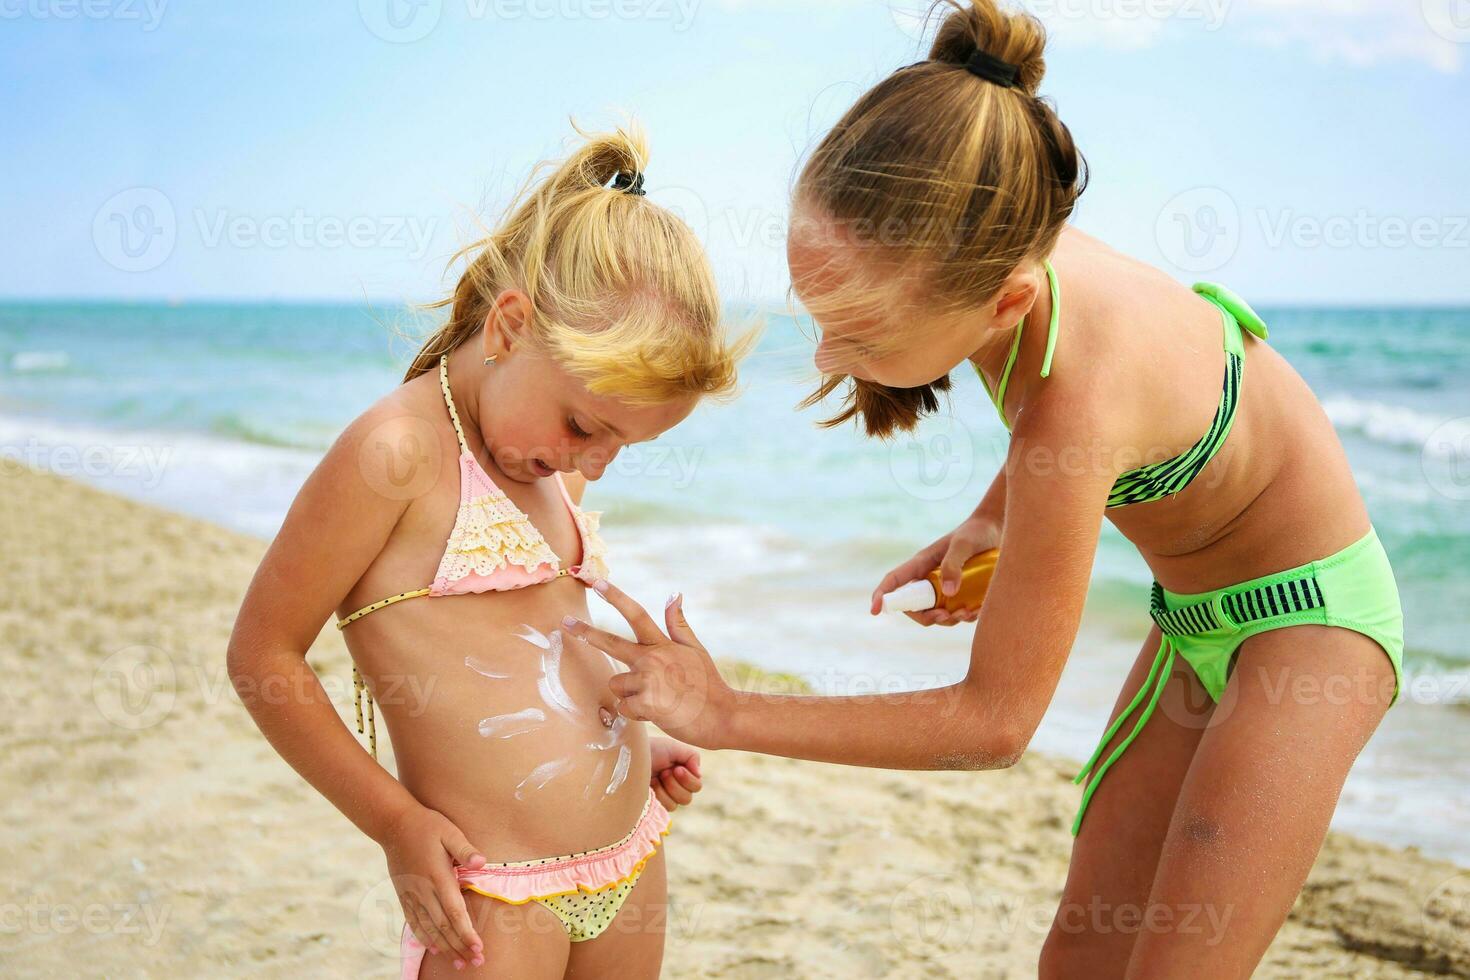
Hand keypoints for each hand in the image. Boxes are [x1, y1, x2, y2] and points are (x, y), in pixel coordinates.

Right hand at [379, 804, 486, 969]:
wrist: (393, 824)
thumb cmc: (426, 825)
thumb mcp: (449, 831)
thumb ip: (465, 849)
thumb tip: (483, 862)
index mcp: (438, 877)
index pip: (455, 912)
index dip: (466, 933)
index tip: (478, 949)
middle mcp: (424, 891)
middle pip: (444, 926)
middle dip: (460, 946)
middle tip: (476, 962)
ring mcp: (412, 895)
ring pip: (429, 928)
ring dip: (445, 947)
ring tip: (458, 962)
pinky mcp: (403, 895)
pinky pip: (414, 922)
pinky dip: (424, 937)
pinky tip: (434, 949)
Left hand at [562, 582, 732, 749]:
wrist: (720, 716)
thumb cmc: (708, 684)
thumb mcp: (696, 649)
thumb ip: (678, 624)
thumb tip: (674, 593)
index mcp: (663, 644)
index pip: (636, 614)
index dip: (616, 597)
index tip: (598, 583)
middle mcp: (652, 658)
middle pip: (610, 642)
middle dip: (585, 632)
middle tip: (565, 623)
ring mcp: (647, 681)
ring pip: (616, 684)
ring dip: (629, 694)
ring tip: (656, 699)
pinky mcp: (645, 704)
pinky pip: (624, 708)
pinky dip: (636, 713)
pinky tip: (658, 712)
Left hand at [648, 737, 702, 809]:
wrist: (631, 755)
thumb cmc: (652, 749)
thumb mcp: (674, 747)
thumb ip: (691, 757)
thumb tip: (699, 774)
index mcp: (684, 774)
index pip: (696, 786)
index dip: (688, 780)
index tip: (677, 768)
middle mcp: (676, 787)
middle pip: (687, 799)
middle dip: (675, 785)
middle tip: (664, 772)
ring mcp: (664, 796)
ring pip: (675, 805)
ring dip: (666, 789)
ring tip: (657, 777)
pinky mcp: (654, 803)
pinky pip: (663, 808)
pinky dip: (658, 795)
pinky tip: (651, 785)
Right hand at [870, 513, 1000, 626]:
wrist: (996, 530)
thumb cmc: (976, 532)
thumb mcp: (964, 545)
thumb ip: (953, 565)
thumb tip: (947, 594)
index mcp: (921, 564)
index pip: (894, 581)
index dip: (882, 596)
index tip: (875, 611)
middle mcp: (929, 578)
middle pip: (915, 606)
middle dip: (927, 617)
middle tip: (945, 615)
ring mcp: (944, 587)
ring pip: (936, 613)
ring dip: (949, 620)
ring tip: (968, 612)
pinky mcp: (960, 593)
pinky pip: (956, 613)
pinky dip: (965, 617)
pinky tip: (978, 609)